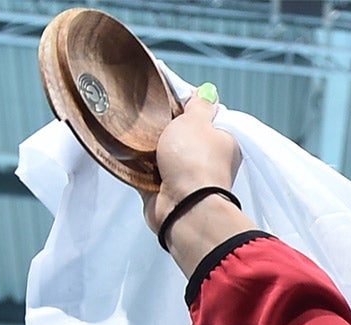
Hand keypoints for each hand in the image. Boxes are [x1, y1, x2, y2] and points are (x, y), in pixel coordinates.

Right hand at [141, 87, 255, 276]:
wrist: (183, 207)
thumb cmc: (195, 161)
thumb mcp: (197, 122)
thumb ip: (200, 106)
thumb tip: (209, 92)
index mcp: (223, 143)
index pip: (205, 120)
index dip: (186, 109)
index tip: (168, 101)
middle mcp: (208, 161)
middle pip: (181, 136)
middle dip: (164, 127)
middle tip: (147, 115)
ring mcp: (186, 176)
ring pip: (162, 153)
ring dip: (149, 146)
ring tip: (134, 131)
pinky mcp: (166, 189)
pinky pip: (148, 171)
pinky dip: (138, 164)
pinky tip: (126, 151)